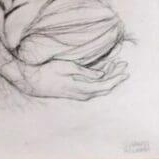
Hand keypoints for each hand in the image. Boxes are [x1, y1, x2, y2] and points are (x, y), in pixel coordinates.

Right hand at [2, 58, 127, 99]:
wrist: (33, 81)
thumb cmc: (49, 72)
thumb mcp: (68, 68)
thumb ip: (86, 73)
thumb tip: (102, 75)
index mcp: (82, 89)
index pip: (105, 85)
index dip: (116, 78)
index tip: (125, 71)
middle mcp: (83, 94)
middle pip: (104, 87)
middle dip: (115, 76)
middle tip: (123, 64)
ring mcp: (79, 93)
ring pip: (99, 86)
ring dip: (108, 75)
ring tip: (116, 64)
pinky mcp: (75, 90)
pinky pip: (92, 85)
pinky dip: (99, 77)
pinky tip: (104, 68)